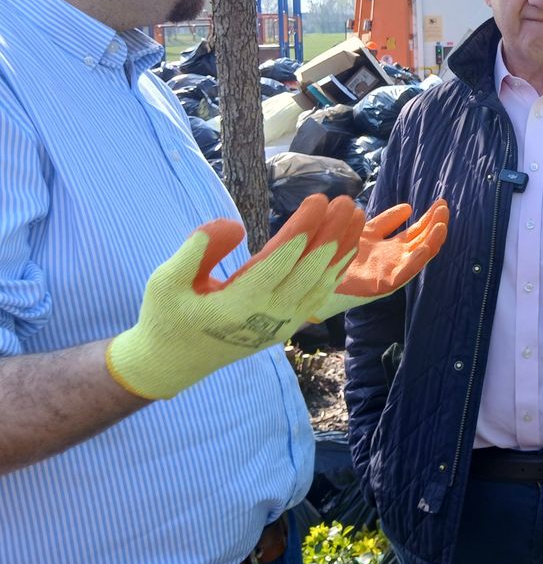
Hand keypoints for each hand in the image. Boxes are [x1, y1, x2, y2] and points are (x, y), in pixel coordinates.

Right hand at [106, 194, 364, 399]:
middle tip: (346, 199)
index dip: (304, 228)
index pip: (282, 260)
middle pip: (311, 268)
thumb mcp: (165, 281)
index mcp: (239, 304)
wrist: (173, 364)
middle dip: (332, 232)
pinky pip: (319, 295)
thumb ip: (196, 250)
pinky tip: (348, 246)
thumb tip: (232, 224)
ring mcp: (282, 323)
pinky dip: (337, 270)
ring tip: (356, 215)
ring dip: (342, 247)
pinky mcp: (287, 326)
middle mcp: (268, 315)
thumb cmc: (167, 316)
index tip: (319, 200)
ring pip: (322, 281)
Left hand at [309, 198, 449, 322]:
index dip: (429, 218)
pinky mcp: (380, 285)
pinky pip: (403, 275)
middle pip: (422, 242)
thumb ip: (386, 221)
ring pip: (418, 258)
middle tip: (444, 208)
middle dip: (435, 225)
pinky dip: (416, 262)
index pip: (417, 232)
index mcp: (390, 248)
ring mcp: (388, 272)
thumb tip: (409, 207)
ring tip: (441, 225)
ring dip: (432, 242)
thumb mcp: (365, 231)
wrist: (311, 275)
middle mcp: (393, 260)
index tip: (440, 202)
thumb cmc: (337, 254)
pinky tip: (424, 248)